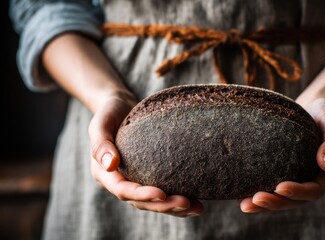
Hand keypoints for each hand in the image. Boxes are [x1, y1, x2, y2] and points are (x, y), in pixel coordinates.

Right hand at [88, 90, 203, 216]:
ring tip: (196, 208)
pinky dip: (178, 201)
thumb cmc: (108, 113)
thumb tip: (110, 164)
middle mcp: (120, 182)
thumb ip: (101, 144)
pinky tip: (196, 203)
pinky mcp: (149, 177)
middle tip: (186, 203)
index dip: (142, 195)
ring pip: (154, 203)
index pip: (123, 190)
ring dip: (174, 208)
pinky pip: (163, 194)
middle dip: (164, 205)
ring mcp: (135, 181)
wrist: (120, 107)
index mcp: (105, 174)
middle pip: (141, 202)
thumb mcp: (100, 124)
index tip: (162, 194)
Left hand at [239, 98, 324, 212]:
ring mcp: (293, 181)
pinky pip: (267, 189)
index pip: (313, 190)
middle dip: (274, 203)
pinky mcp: (277, 175)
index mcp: (324, 175)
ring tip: (244, 205)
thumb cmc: (322, 114)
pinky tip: (237, 196)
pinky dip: (253, 194)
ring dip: (262, 205)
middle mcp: (308, 182)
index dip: (297, 192)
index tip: (280, 187)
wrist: (309, 109)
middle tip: (255, 199)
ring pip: (278, 200)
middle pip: (293, 201)